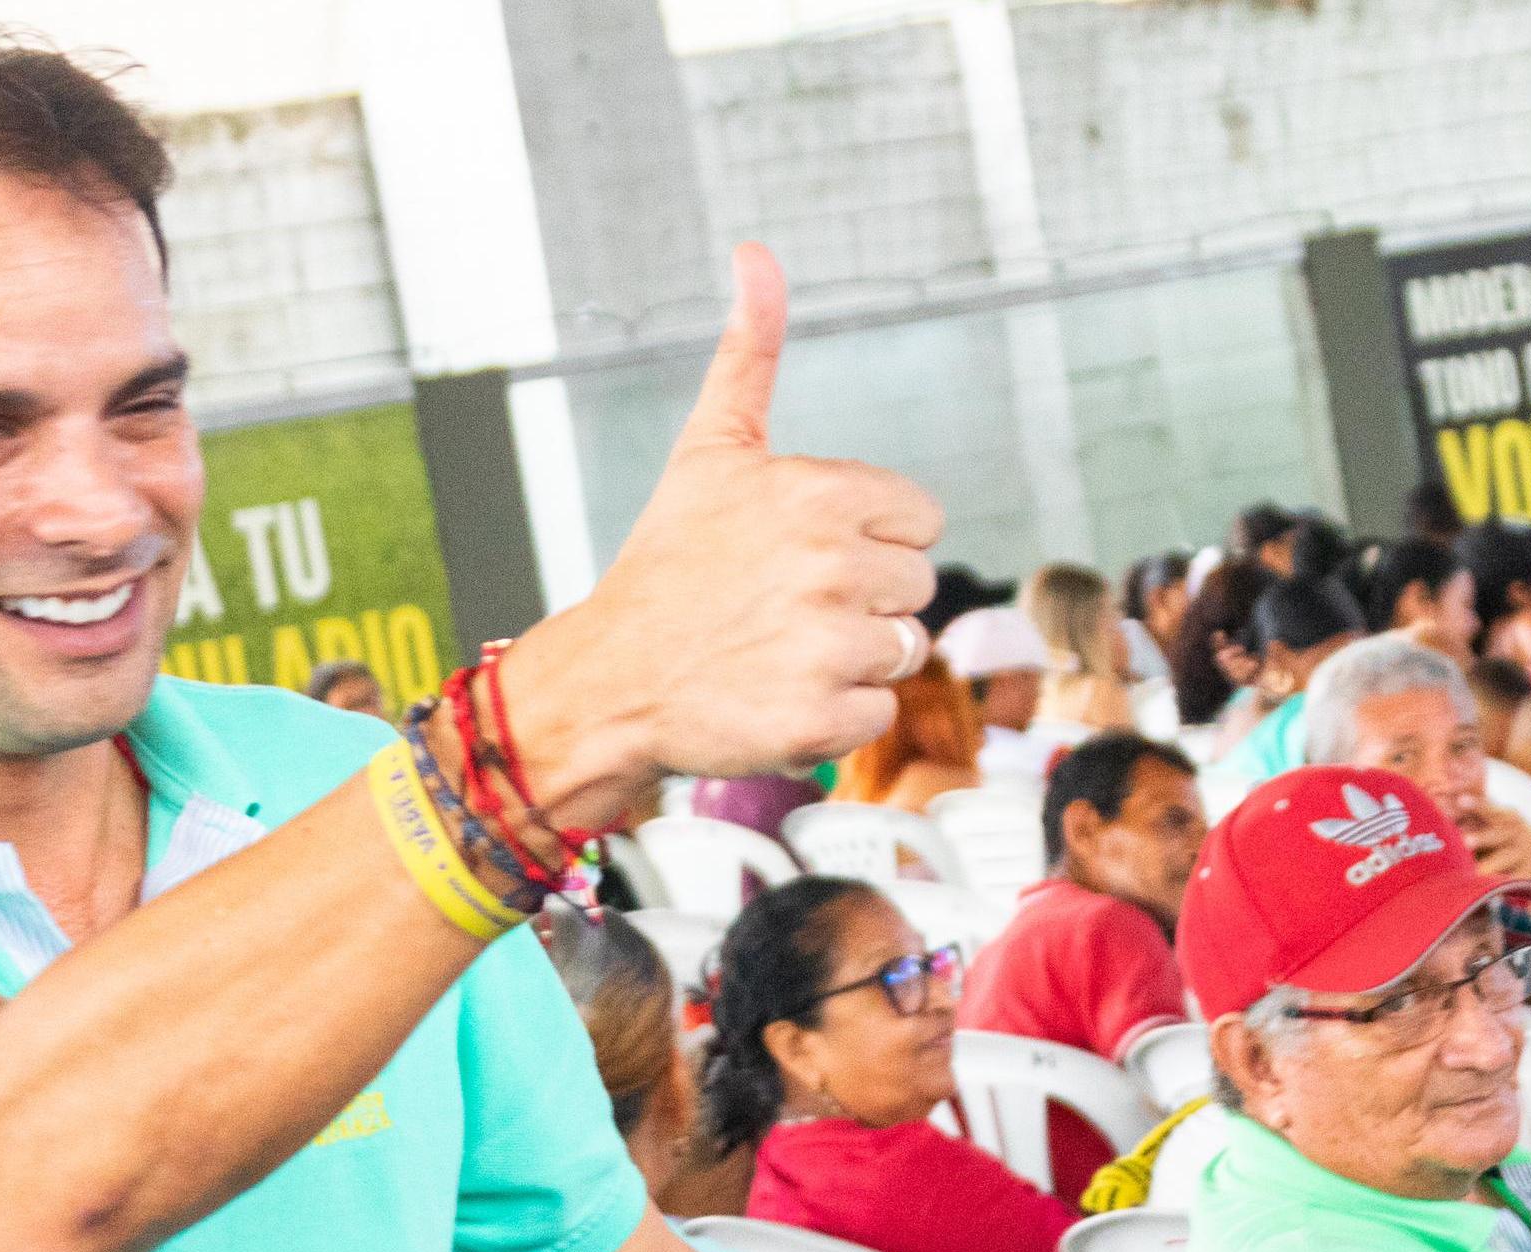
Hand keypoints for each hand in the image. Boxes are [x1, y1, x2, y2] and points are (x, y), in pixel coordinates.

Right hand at [498, 246, 945, 814]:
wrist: (609, 679)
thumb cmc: (669, 562)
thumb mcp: (710, 448)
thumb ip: (751, 352)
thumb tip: (755, 252)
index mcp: (820, 494)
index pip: (921, 521)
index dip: (869, 537)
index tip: (805, 550)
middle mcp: (831, 567)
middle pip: (916, 587)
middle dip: (862, 599)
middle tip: (784, 605)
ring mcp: (828, 648)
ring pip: (903, 651)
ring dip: (850, 658)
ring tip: (778, 649)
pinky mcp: (821, 720)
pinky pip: (878, 713)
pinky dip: (833, 714)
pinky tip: (777, 695)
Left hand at [1458, 801, 1530, 884]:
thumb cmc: (1516, 847)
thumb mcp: (1504, 831)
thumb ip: (1480, 823)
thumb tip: (1446, 815)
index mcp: (1512, 820)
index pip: (1494, 810)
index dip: (1479, 804)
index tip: (1460, 800)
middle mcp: (1522, 834)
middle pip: (1500, 834)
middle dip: (1483, 837)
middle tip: (1465, 841)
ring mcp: (1530, 855)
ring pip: (1508, 859)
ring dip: (1493, 865)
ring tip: (1479, 872)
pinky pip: (1518, 879)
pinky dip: (1507, 884)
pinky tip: (1495, 891)